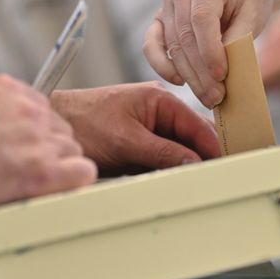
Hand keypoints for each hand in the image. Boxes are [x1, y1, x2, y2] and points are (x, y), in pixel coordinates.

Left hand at [0, 75, 95, 223]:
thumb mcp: (1, 204)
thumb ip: (37, 190)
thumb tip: (53, 187)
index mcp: (41, 173)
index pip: (85, 169)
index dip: (73, 173)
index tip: (65, 175)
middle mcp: (38, 138)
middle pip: (71, 143)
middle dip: (54, 152)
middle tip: (28, 159)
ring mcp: (23, 108)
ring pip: (54, 119)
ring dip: (41, 129)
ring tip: (12, 139)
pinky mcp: (6, 86)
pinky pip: (34, 97)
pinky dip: (23, 107)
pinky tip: (2, 120)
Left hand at [51, 82, 220, 174]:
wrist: (54, 124)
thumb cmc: (84, 122)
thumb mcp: (126, 140)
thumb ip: (163, 152)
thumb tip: (194, 163)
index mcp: (160, 99)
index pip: (197, 124)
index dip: (213, 146)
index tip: (225, 165)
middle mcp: (159, 110)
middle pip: (193, 135)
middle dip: (204, 154)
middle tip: (217, 175)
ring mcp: (150, 126)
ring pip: (180, 147)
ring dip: (188, 162)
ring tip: (201, 179)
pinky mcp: (141, 141)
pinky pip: (165, 154)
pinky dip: (172, 166)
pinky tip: (177, 177)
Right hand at [144, 0, 274, 107]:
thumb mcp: (255, 12)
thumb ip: (238, 37)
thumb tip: (220, 70)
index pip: (201, 18)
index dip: (210, 50)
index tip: (222, 75)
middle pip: (184, 36)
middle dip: (200, 71)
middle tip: (217, 97)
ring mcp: (167, 3)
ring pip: (172, 45)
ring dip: (188, 75)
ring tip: (208, 97)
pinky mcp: (161, 19)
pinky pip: (153, 45)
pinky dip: (162, 65)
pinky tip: (180, 81)